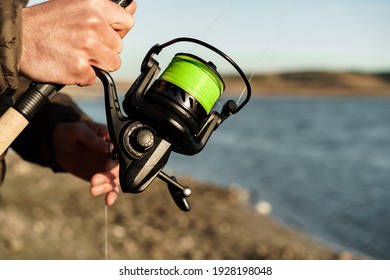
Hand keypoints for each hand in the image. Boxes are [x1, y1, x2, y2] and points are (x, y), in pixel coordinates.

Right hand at [20, 0, 136, 85]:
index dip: (117, 32)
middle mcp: (93, 25)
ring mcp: (87, 47)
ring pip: (112, 65)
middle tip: (82, 45)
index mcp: (95, 5)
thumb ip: (106, 12)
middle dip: (104, 50)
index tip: (104, 35)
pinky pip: (94, 78)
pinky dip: (83, 76)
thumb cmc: (46, 23)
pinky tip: (68, 64)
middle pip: (119, 48)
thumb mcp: (76, 6)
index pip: (127, 22)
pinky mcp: (80, 68)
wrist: (17, 39)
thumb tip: (133, 7)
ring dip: (97, 64)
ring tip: (76, 54)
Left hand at [51, 120, 119, 204]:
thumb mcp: (78, 131)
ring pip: (115, 180)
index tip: (108, 165)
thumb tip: (108, 148)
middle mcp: (114, 155)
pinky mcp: (102, 178)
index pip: (121, 151)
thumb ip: (93, 140)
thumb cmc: (69, 132)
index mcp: (112, 140)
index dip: (116, 160)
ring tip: (92, 190)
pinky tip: (108, 202)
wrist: (57, 144)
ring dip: (106, 187)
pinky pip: (110, 188)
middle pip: (119, 168)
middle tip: (94, 180)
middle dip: (108, 176)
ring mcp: (108, 167)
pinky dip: (110, 195)